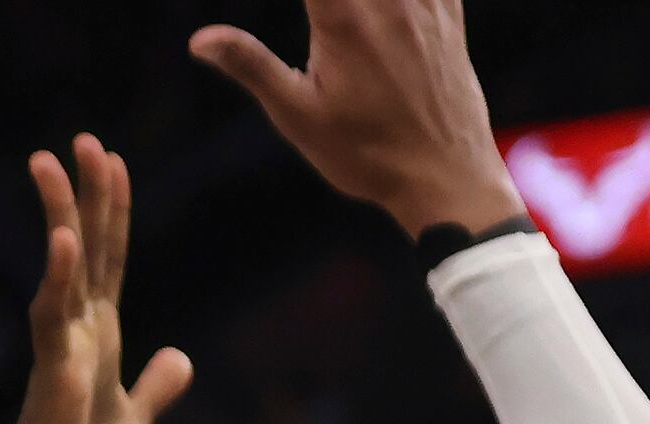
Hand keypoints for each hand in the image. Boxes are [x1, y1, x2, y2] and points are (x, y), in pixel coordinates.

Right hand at [0, 139, 193, 423]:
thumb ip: (154, 388)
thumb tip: (179, 357)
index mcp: (97, 340)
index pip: (107, 262)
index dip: (113, 213)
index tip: (112, 161)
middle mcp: (74, 336)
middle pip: (83, 251)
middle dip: (85, 195)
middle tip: (83, 138)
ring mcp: (59, 354)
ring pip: (60, 271)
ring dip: (58, 217)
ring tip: (51, 165)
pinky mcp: (52, 381)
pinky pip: (53, 322)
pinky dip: (57, 281)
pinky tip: (62, 243)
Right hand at [190, 0, 523, 233]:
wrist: (446, 180)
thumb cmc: (367, 155)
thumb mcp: (299, 117)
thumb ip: (250, 67)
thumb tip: (200, 39)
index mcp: (343, 17)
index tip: (307, 11)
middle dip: (326, 0)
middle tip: (317, 13)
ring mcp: (424, 2)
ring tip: (338, 11)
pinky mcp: (448, 14)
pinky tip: (386, 9)